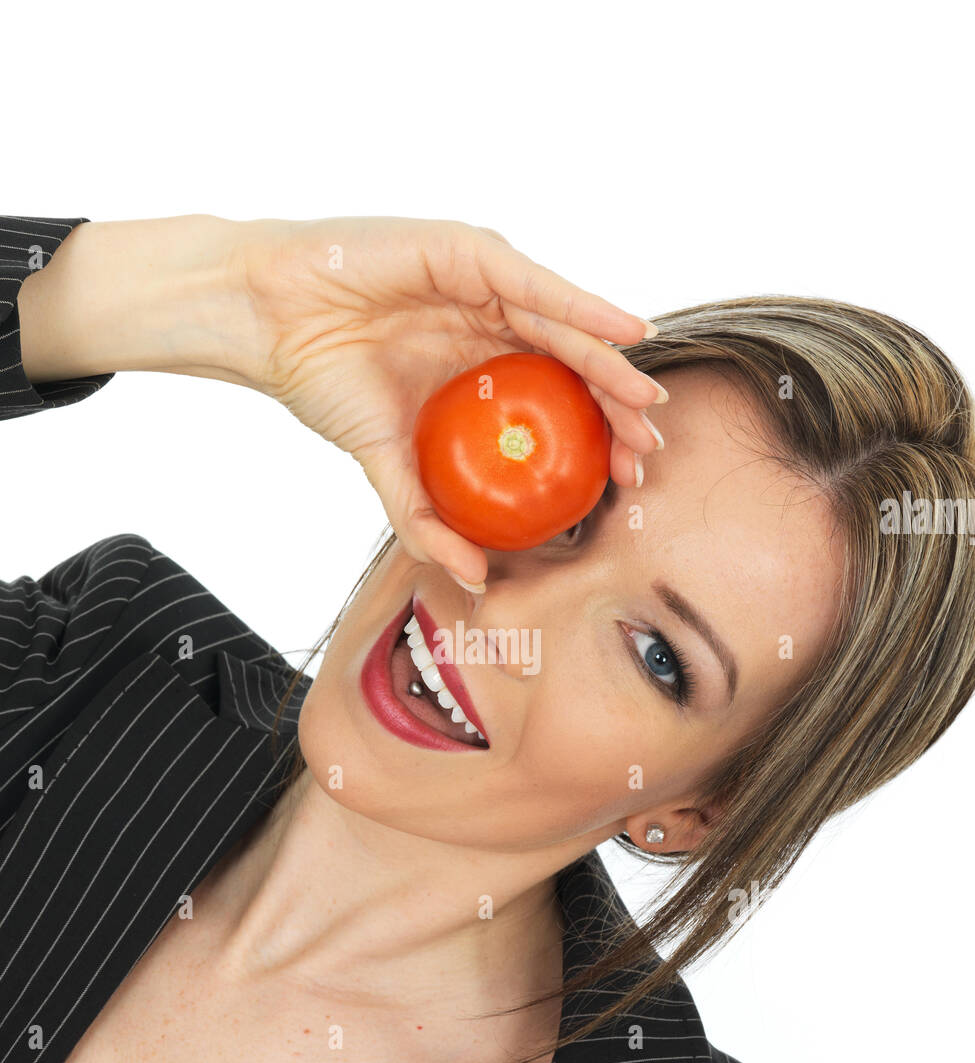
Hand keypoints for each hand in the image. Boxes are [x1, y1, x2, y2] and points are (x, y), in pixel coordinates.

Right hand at [228, 216, 666, 586]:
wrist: (268, 324)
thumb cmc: (324, 382)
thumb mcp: (387, 464)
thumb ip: (429, 518)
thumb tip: (475, 578)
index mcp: (478, 368)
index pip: (552, 405)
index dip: (593, 441)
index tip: (622, 483)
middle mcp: (490, 323)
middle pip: (571, 368)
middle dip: (616, 411)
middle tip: (647, 455)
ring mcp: (483, 285)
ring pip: (565, 327)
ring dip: (612, 365)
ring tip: (647, 406)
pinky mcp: (468, 253)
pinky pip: (537, 286)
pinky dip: (584, 308)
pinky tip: (626, 334)